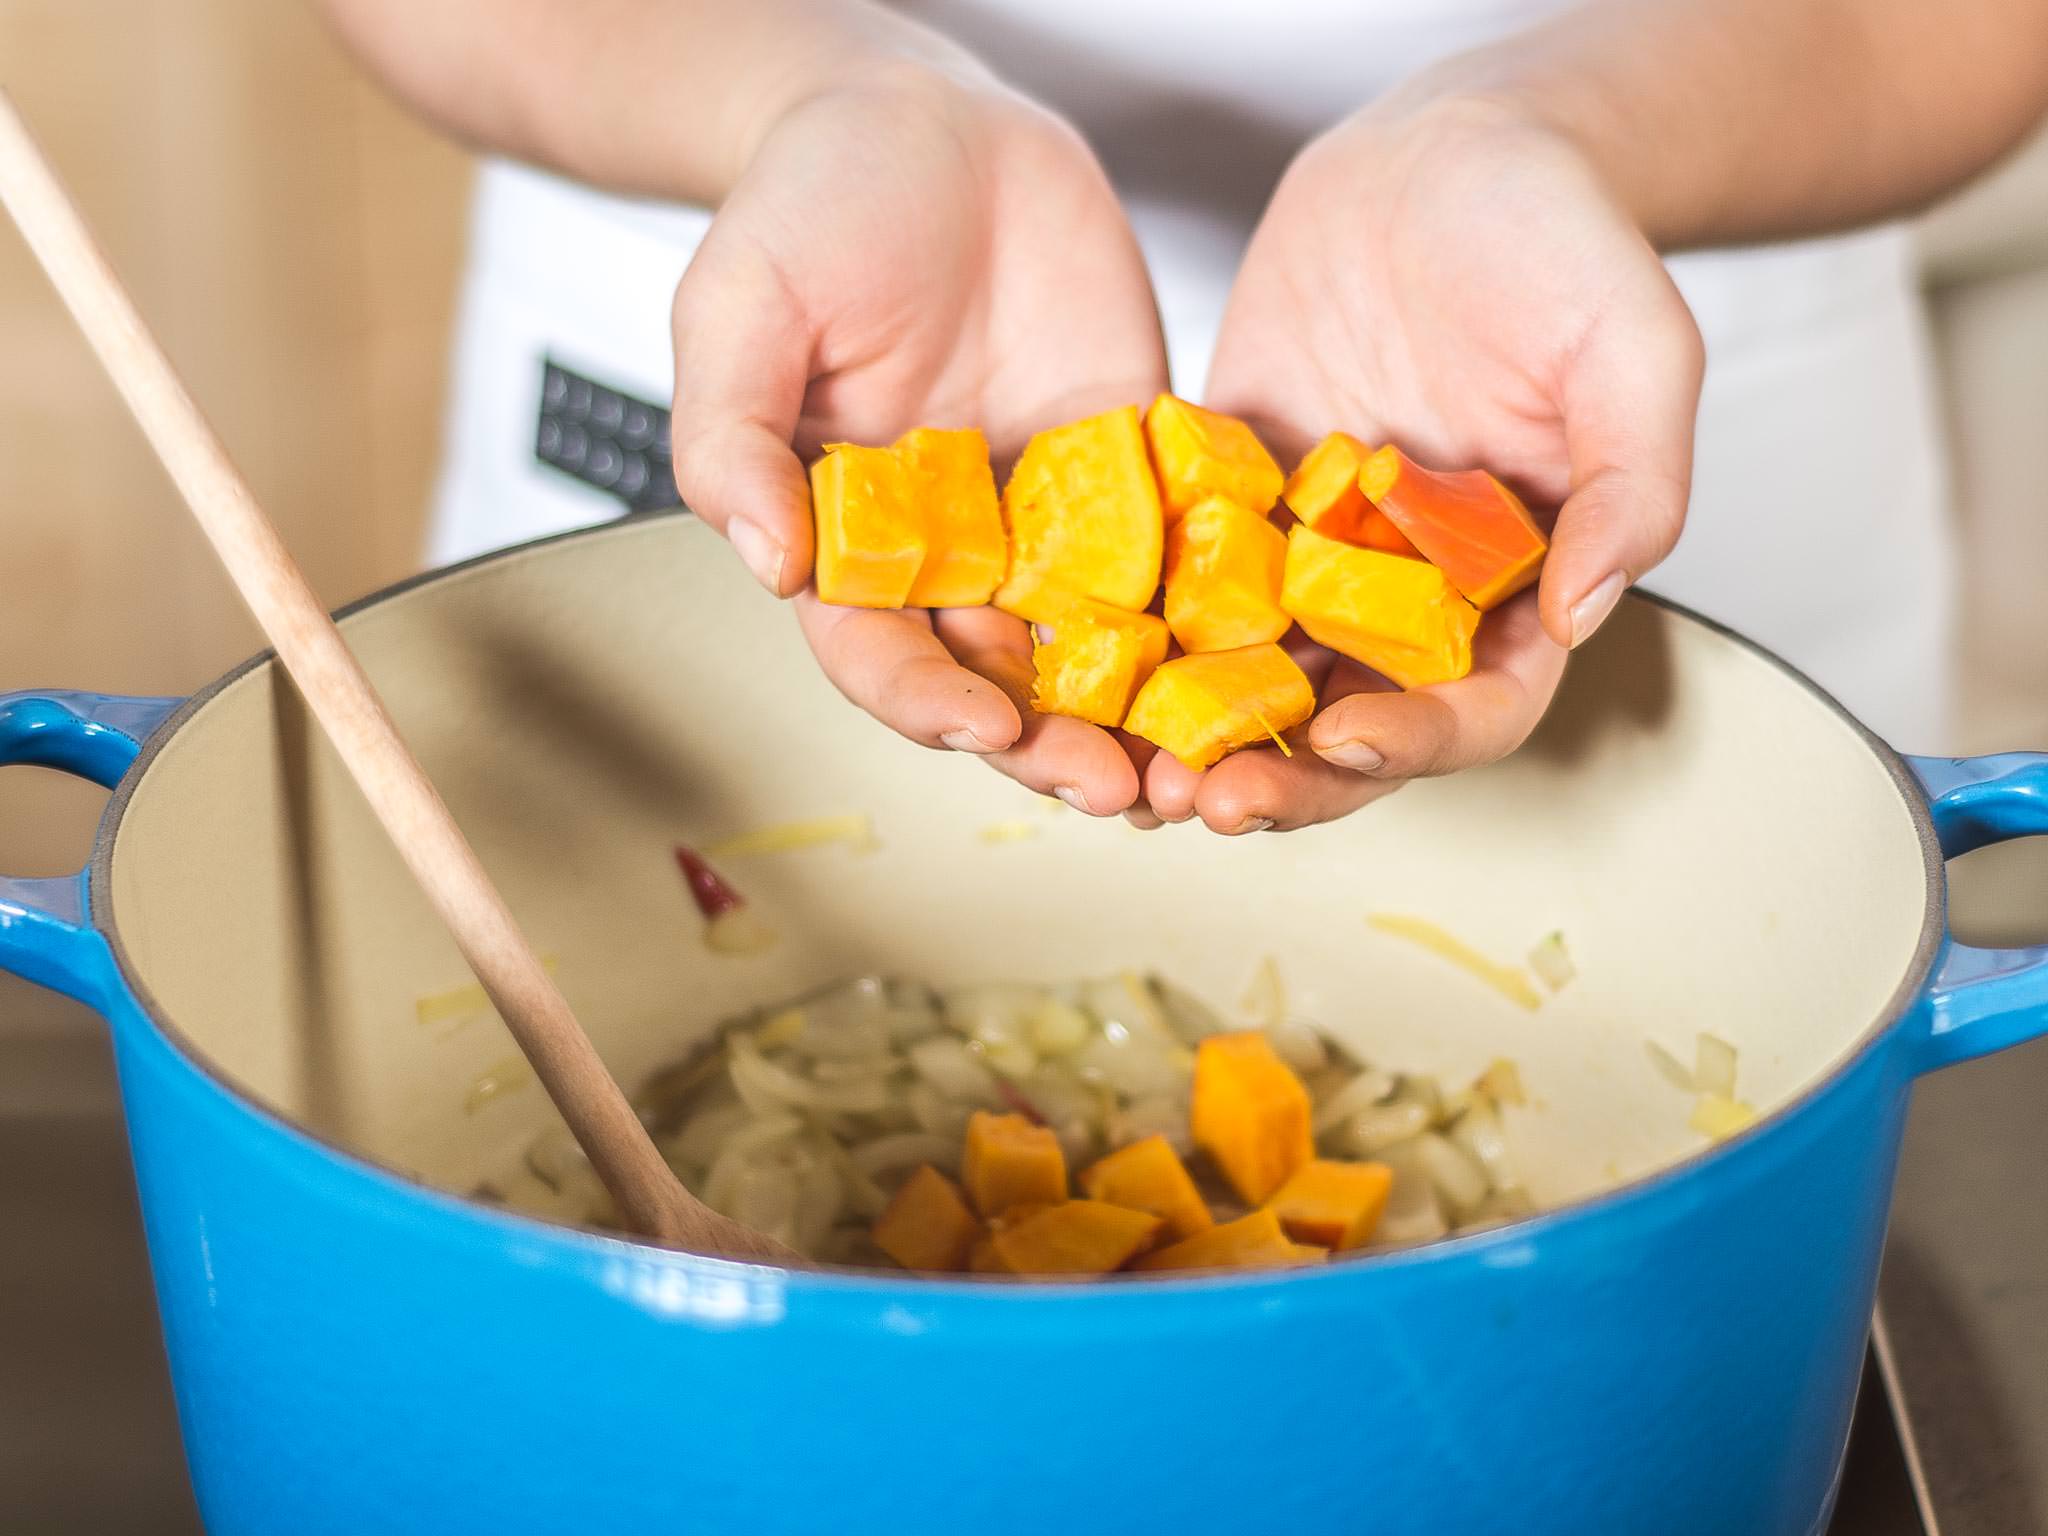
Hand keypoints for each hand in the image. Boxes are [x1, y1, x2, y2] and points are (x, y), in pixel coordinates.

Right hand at [669, 57, 1167, 816]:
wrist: (929, 120)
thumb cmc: (811, 207)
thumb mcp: (738, 306)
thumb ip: (731, 436)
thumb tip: (766, 561)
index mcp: (852, 543)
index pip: (883, 654)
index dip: (927, 700)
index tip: (981, 727)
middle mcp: (956, 552)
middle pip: (1004, 679)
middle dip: (1057, 745)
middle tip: (1120, 790)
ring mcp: (1054, 518)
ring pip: (1102, 646)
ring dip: (1149, 714)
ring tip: (1203, 763)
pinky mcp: (1138, 467)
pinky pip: (1184, 552)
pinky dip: (1222, 614)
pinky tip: (1267, 655)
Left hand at [1161, 94, 1702, 833]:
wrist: (1449, 154)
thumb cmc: (1561, 240)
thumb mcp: (1635, 347)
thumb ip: (1635, 480)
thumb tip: (1593, 608)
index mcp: (1513, 591)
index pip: (1473, 707)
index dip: (1416, 742)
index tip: (1346, 743)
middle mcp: (1405, 597)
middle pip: (1344, 725)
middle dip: (1276, 778)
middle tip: (1198, 802)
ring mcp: (1310, 558)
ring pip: (1249, 681)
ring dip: (1187, 737)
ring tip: (1116, 766)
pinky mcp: (1229, 505)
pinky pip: (1174, 586)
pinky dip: (1129, 636)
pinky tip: (1069, 659)